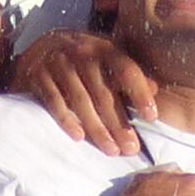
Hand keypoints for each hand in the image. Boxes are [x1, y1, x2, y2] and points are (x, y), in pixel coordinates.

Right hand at [10, 26, 158, 157]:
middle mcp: (82, 53)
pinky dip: (66, 119)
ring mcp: (59, 64)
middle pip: (104, 93)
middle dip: (119, 123)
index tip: (152, 117)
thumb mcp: (106, 57)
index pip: (127, 70)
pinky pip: (54, 101)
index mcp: (104, 48)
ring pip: (81, 100)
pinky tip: (79, 137)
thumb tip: (155, 88)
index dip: (140, 93)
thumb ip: (128, 72)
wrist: (40, 46)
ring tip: (111, 150)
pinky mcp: (39, 76)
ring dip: (97, 128)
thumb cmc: (82, 56)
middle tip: (131, 148)